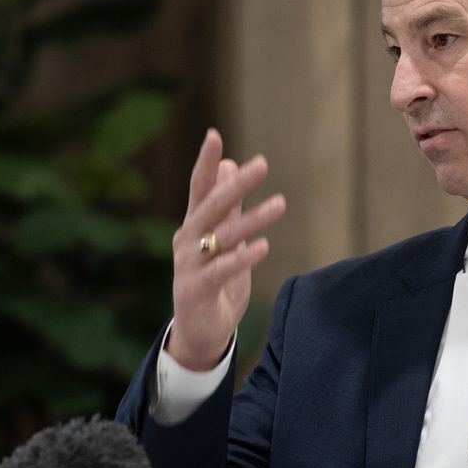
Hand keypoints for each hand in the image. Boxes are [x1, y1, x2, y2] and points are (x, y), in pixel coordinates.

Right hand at [167, 129, 285, 369]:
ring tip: (280, 204)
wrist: (199, 331)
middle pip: (211, 207)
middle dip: (236, 184)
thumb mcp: (225, 240)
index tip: (214, 135)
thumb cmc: (215, 281)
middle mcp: (187, 241)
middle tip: (262, 164)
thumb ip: (228, 207)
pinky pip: (221, 270)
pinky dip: (242, 258)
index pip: (199, 188)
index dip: (205, 163)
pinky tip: (263, 246)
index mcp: (194, 226)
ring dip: (252, 220)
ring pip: (222, 237)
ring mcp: (189, 265)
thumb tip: (230, 165)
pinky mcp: (196, 289)